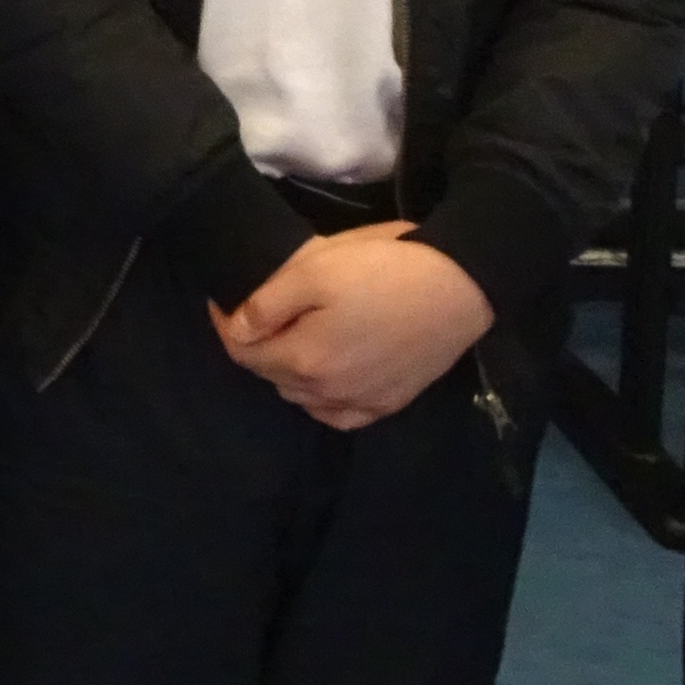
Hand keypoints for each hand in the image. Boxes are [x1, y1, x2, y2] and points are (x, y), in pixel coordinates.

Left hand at [216, 220, 493, 429]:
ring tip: (290, 337)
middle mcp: (328, 393)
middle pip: (271, 375)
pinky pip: (339, 414)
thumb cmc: (384, 270)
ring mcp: (362, 402)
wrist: (461, 287)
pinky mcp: (390, 403)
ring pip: (302, 397)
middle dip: (256, 346)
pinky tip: (325, 377)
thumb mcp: (315, 270)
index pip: (243, 352)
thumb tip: (235, 329)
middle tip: (258, 313)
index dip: (226, 325)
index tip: (223, 301)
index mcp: (304, 360)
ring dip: (287, 371)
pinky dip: (321, 399)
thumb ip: (267, 304)